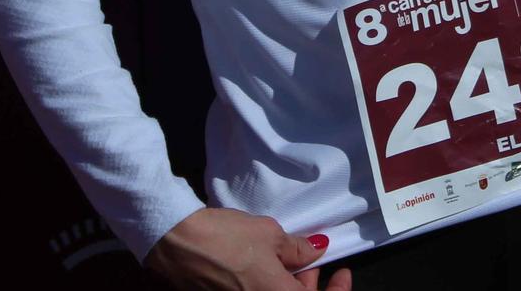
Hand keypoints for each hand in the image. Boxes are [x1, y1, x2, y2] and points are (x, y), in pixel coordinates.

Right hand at [145, 208, 352, 290]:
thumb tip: (316, 252)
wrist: (177, 242)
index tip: (343, 273)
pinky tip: (262, 266)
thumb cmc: (226, 237)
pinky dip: (265, 286)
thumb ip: (297, 249)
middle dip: (308, 285)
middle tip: (309, 261)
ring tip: (284, 259)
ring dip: (285, 285)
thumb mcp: (270, 234)